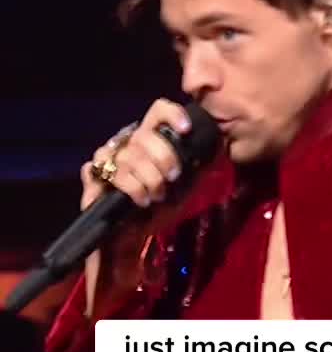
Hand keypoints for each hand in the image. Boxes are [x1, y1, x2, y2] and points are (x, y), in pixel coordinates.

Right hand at [80, 99, 191, 317]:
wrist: (134, 240)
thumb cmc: (160, 210)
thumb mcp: (188, 186)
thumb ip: (200, 164)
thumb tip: (218, 145)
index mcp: (151, 140)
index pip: (157, 111)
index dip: (171, 114)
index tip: (186, 130)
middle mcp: (128, 144)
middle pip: (144, 135)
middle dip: (164, 158)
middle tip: (172, 178)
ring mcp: (109, 159)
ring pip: (128, 156)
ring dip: (148, 179)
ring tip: (155, 196)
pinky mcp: (94, 177)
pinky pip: (108, 172)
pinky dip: (129, 188)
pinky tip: (138, 200)